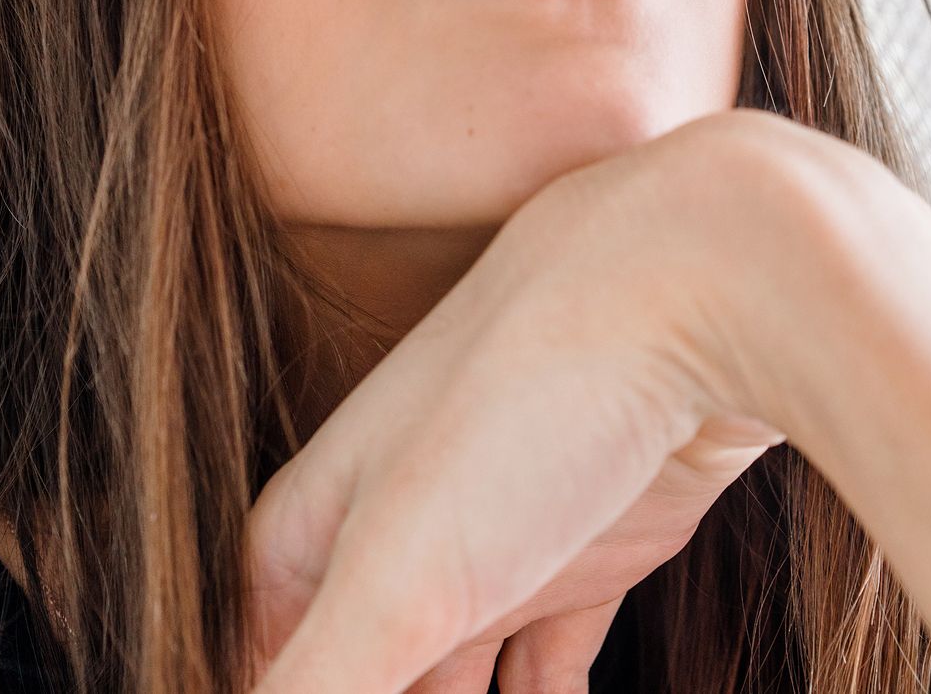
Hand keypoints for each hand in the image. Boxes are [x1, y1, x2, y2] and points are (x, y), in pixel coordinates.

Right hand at [243, 106, 850, 692]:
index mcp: (319, 526)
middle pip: (351, 675)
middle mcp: (398, 534)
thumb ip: (313, 685)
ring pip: (447, 678)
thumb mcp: (398, 572)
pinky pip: (547, 667)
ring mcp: (497, 539)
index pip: (245, 655)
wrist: (686, 278)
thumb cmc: (522, 398)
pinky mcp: (594, 548)